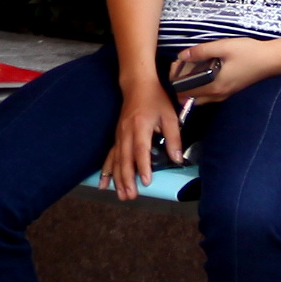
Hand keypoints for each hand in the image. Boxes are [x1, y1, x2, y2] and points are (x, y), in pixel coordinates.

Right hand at [103, 73, 186, 199]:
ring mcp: (119, 135)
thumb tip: (177, 159)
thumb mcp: (170, 116)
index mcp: (140, 125)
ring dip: (117, 178)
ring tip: (121, 195)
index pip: (140, 149)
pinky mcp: (116, 137)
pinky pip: (110, 156)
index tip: (146, 182)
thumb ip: (174, 137)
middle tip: (131, 196)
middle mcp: (126, 132)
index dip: (143, 166)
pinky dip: (106, 170)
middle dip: (127, 179)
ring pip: (115, 160)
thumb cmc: (155, 99)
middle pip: (124, 158)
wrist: (136, 85)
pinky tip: (103, 183)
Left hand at [172, 37, 279, 102]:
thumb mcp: (223, 47)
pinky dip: (200, 85)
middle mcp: (217, 94)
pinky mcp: (229, 90)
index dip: (176, 78)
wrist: (271, 60)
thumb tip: (182, 56)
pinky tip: (203, 69)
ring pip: (199, 96)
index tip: (177, 63)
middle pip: (189, 96)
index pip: (184, 91)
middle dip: (181, 82)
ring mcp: (224, 94)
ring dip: (190, 84)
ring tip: (191, 66)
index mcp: (214, 86)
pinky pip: (208, 94)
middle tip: (182, 64)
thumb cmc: (248, 53)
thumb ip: (201, 52)